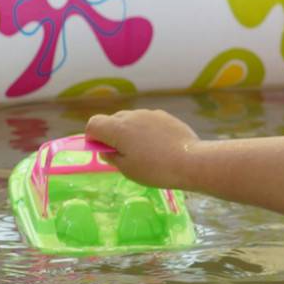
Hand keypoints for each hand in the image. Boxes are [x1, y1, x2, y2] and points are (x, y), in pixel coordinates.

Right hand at [84, 109, 200, 190]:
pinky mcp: (166, 116)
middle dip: (112, 134)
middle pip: (113, 120)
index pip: (93, 124)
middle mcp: (132, 116)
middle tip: (123, 154)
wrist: (190, 161)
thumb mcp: (127, 169)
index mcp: (117, 128)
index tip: (102, 150)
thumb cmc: (155, 169)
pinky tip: (159, 146)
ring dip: (131, 131)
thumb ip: (112, 157)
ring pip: (132, 120)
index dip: (93, 137)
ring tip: (144, 151)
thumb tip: (106, 150)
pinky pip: (148, 121)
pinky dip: (147, 130)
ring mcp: (150, 114)